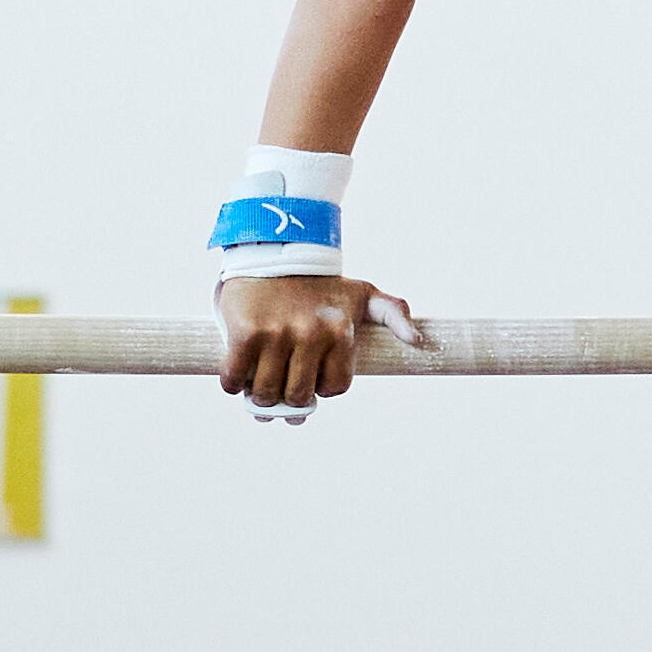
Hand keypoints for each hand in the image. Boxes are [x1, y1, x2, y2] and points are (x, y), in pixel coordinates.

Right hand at [216, 266, 422, 411]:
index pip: (333, 388)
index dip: (321, 388)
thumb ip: (393, 314)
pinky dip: (233, 384)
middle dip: (289, 401)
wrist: (276, 250)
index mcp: (340, 333)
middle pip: (298, 396)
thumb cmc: (322, 283)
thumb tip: (419, 341)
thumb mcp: (363, 293)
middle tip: (280, 393)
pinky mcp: (246, 333)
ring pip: (266, 392)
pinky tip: (238, 377)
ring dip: (260, 397)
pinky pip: (235, 378)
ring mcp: (277, 335)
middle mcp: (311, 335)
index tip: (311, 379)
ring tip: (258, 387)